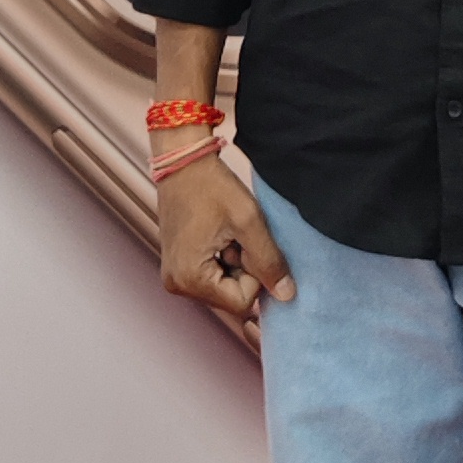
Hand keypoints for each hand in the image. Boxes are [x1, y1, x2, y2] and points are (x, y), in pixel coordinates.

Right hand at [155, 152, 291, 337]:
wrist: (182, 161)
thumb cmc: (211, 185)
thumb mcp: (248, 221)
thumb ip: (270, 261)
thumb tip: (287, 295)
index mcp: (189, 278)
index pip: (241, 302)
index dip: (256, 275)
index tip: (248, 243)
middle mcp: (177, 284)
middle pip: (231, 298)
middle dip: (243, 269)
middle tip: (236, 236)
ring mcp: (175, 276)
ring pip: (224, 287)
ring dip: (234, 263)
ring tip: (226, 232)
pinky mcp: (178, 266)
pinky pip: (212, 276)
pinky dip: (223, 259)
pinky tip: (219, 234)